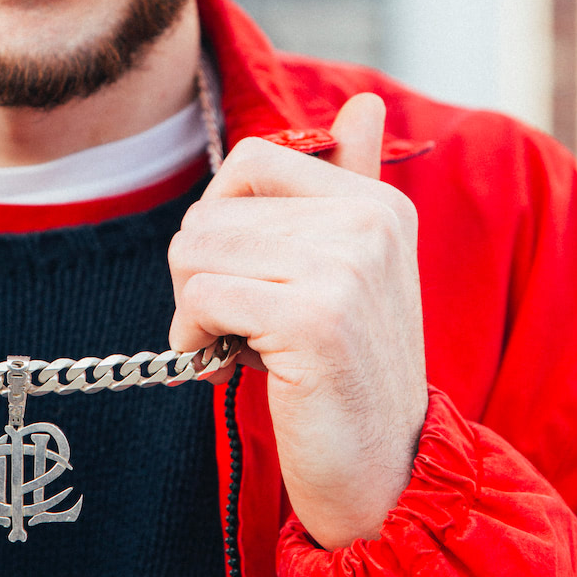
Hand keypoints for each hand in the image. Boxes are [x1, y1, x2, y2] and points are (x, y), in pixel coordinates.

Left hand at [169, 94, 426, 547]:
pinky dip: (193, 337)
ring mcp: (346, 269)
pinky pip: (202, 297)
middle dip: (201, 273)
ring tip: (240, 343)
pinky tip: (225, 364)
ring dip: (194, 308)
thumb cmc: (347, 371)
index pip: (249, 163)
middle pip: (212, 212)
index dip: (220, 222)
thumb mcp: (357, 269)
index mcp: (377, 203)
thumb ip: (353, 182)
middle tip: (240, 324)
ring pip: (198, 250)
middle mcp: (369, 224)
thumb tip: (365, 103)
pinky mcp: (315, 320)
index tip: (242, 274)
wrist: (383, 473)